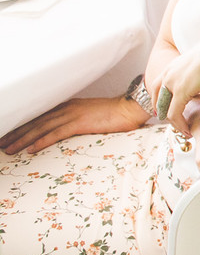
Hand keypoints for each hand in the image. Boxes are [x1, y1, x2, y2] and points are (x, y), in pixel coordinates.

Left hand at [0, 96, 149, 154]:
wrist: (130, 108)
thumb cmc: (116, 113)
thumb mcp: (92, 115)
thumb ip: (79, 121)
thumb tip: (71, 132)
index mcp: (69, 105)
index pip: (40, 116)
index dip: (23, 126)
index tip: (9, 134)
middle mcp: (66, 108)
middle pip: (35, 121)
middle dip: (16, 133)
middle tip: (1, 143)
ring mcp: (72, 115)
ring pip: (41, 127)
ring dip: (22, 139)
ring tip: (8, 149)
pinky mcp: (80, 123)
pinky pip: (55, 133)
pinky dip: (41, 141)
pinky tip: (30, 149)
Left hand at [149, 30, 199, 135]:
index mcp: (176, 64)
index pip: (162, 80)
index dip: (161, 93)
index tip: (166, 103)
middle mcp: (169, 73)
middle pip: (157, 93)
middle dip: (159, 107)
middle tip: (162, 117)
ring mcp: (173, 83)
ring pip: (164, 107)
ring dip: (171, 120)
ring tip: (179, 128)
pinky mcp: (180, 93)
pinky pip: (174, 114)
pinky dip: (179, 124)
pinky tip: (187, 130)